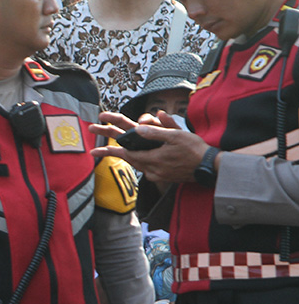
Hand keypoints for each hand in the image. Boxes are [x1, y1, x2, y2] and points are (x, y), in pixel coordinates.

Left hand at [90, 111, 210, 183]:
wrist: (210, 167)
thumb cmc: (195, 149)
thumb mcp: (176, 136)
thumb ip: (156, 131)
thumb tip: (139, 126)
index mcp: (153, 159)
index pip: (126, 154)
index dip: (111, 150)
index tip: (96, 150)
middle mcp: (152, 169)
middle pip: (127, 159)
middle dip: (110, 153)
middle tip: (93, 152)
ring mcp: (158, 175)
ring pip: (136, 164)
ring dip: (125, 156)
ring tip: (112, 151)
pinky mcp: (163, 177)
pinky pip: (147, 168)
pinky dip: (140, 160)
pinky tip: (139, 155)